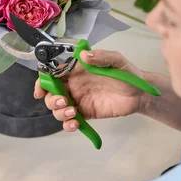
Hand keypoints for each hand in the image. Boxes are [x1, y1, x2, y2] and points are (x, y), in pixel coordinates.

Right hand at [34, 49, 149, 131]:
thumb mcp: (116, 60)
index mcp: (76, 72)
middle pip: (51, 95)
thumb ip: (101, 57)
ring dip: (59, 113)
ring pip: (57, 110)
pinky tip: (75, 124)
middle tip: (63, 102)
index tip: (41, 91)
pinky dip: (68, 125)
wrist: (140, 94)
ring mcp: (78, 101)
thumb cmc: (127, 74)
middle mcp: (73, 86)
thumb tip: (84, 55)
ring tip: (73, 112)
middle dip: (51, 100)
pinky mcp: (85, 115)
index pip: (52, 75)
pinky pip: (70, 121)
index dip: (43, 83)